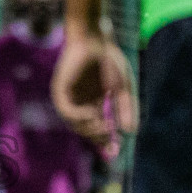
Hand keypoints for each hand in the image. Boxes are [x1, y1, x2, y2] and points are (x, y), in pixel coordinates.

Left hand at [51, 27, 135, 159]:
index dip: (106, 141)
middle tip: (111, 142)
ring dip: (90, 130)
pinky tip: (92, 114)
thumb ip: (126, 109)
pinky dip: (80, 117)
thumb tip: (131, 133)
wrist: (96, 39)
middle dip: (100, 139)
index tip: (115, 153)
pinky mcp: (61, 91)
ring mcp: (70, 98)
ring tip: (105, 127)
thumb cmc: (110, 60)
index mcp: (95, 103)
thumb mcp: (123, 88)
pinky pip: (67, 112)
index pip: (99, 128)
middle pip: (87, 130)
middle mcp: (82, 103)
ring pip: (76, 125)